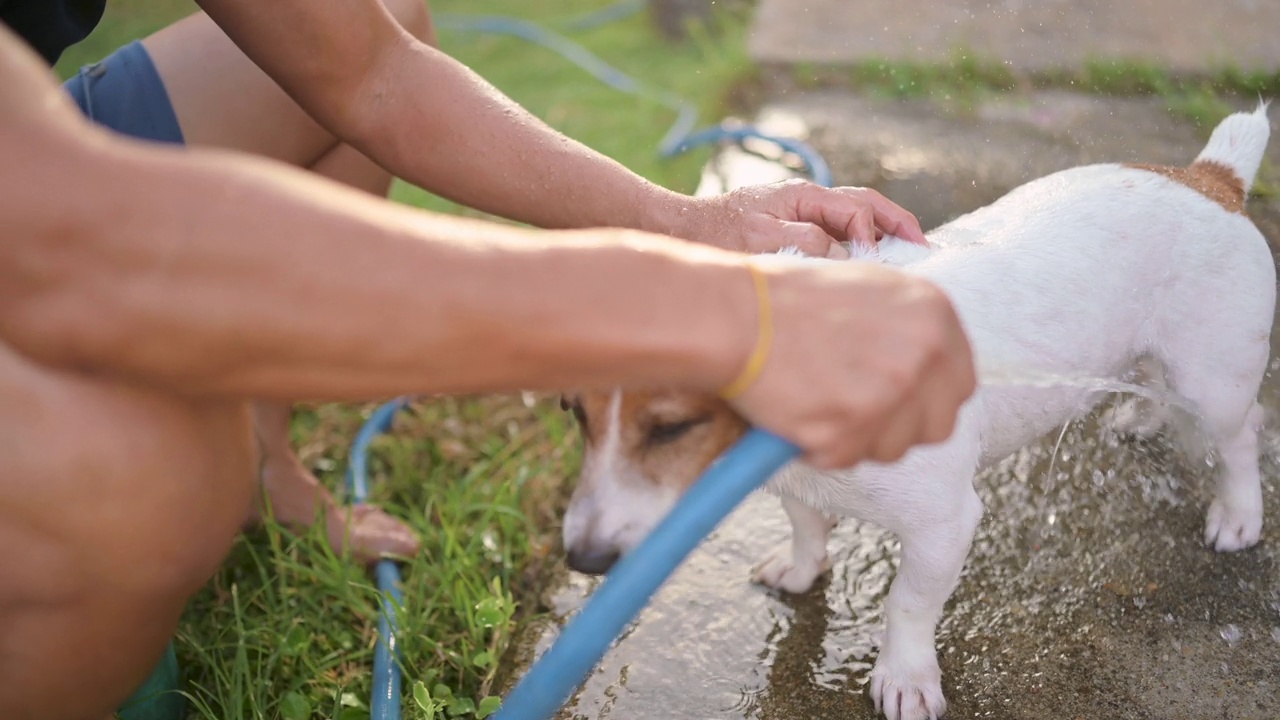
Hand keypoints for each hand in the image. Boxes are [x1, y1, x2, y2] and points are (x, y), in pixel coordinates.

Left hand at [670, 180, 927, 258]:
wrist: (679, 232)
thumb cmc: (715, 236)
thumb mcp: (758, 239)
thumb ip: (803, 241)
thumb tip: (842, 249)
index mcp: (803, 196)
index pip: (856, 210)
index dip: (873, 236)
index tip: (880, 264)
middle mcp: (808, 201)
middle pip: (867, 205)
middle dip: (899, 224)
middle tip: (926, 248)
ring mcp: (803, 214)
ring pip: (856, 216)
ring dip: (885, 232)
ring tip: (910, 253)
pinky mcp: (796, 231)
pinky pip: (839, 233)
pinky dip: (862, 243)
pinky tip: (871, 265)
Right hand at [725, 261, 974, 468]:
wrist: (734, 315)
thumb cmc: (786, 298)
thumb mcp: (869, 290)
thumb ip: (909, 327)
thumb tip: (925, 367)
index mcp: (935, 314)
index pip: (960, 383)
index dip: (928, 398)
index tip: (898, 400)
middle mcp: (923, 355)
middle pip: (937, 425)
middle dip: (899, 426)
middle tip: (855, 411)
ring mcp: (889, 396)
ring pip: (892, 449)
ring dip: (857, 438)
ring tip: (818, 400)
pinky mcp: (850, 431)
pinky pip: (845, 460)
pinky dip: (819, 447)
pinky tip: (797, 409)